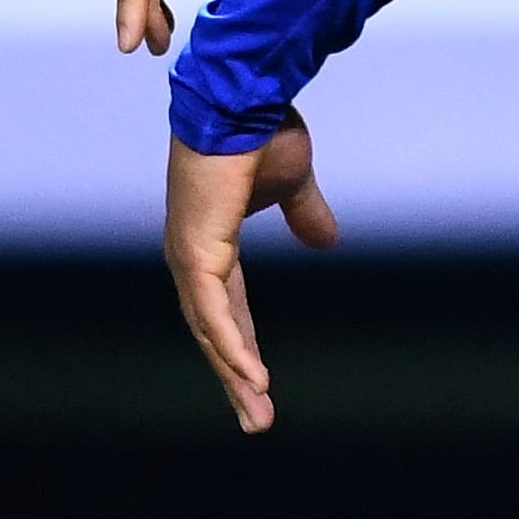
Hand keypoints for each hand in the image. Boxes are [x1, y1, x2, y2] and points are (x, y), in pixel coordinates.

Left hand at [165, 111, 339, 430]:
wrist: (243, 97)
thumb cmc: (260, 130)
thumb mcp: (294, 181)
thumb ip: (305, 214)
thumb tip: (327, 242)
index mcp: (210, 243)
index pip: (226, 310)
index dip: (242, 347)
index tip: (259, 383)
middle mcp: (192, 257)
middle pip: (214, 334)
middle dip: (235, 378)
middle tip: (256, 421)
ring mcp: (190, 256)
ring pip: (212, 333)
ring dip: (235, 376)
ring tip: (258, 415)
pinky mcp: (197, 251)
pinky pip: (215, 313)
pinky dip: (232, 347)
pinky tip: (250, 378)